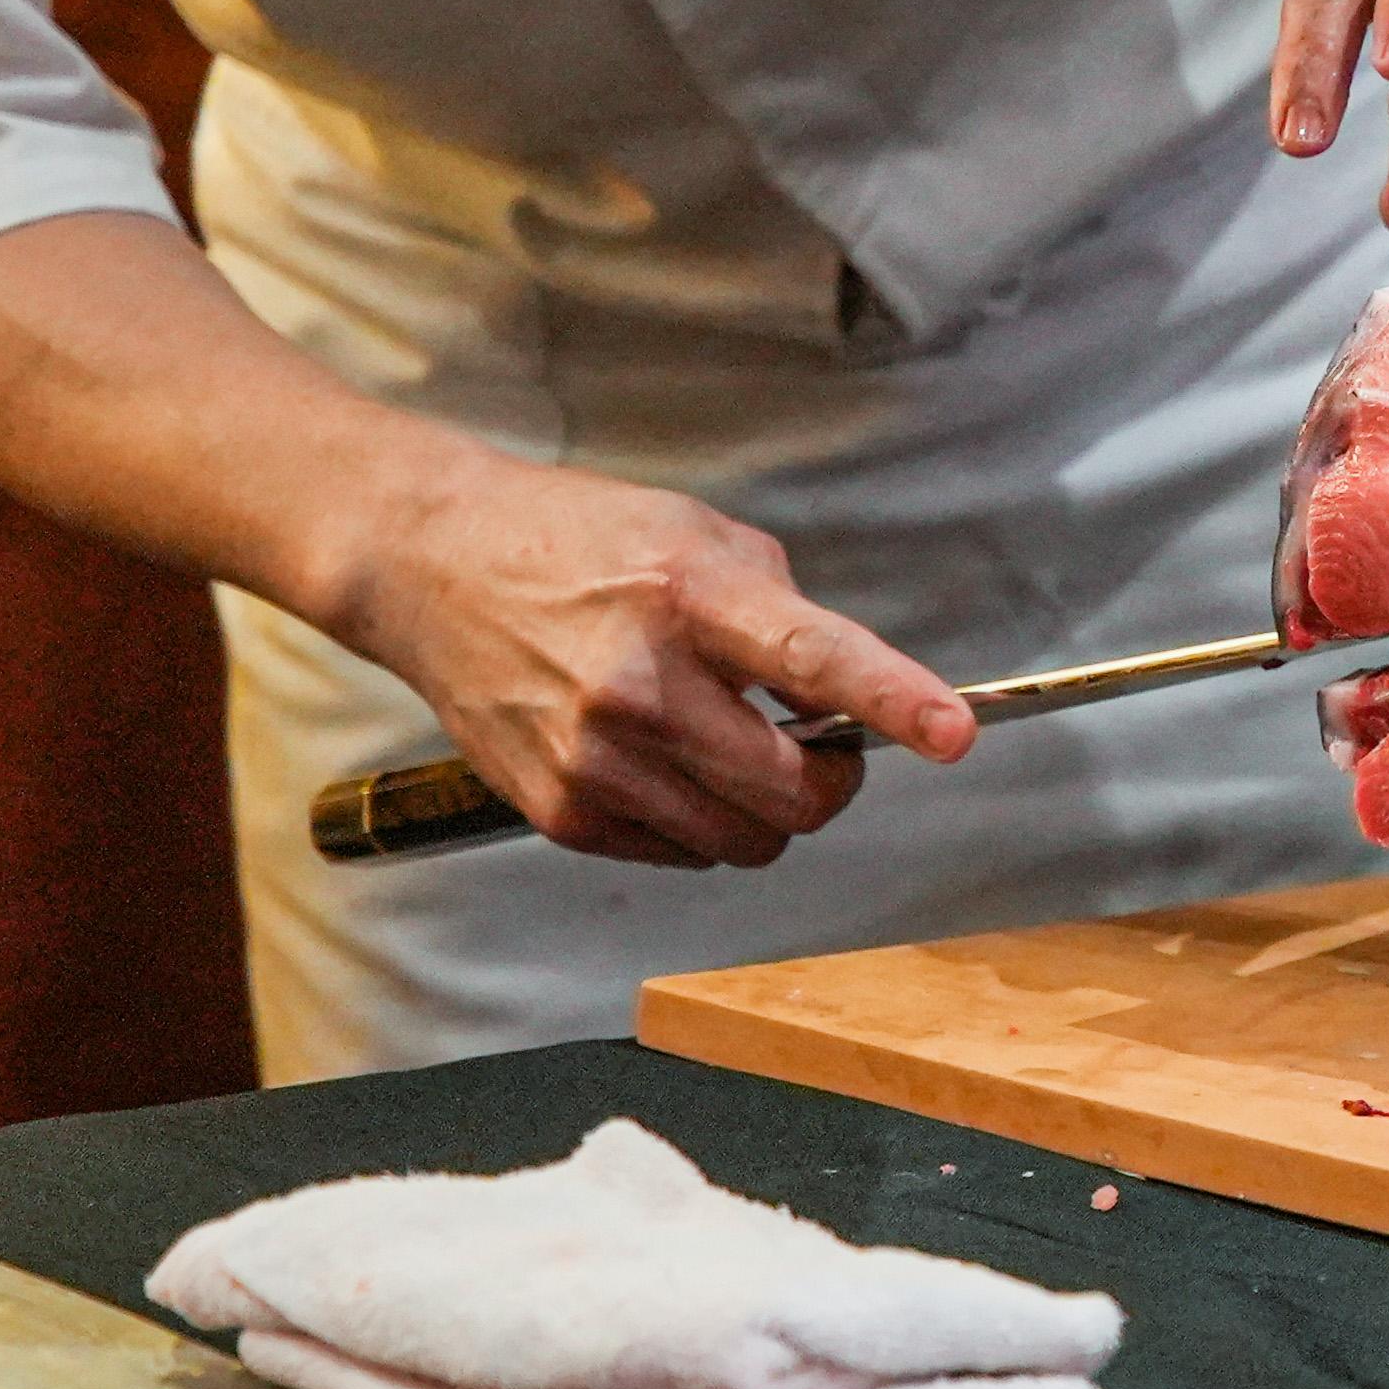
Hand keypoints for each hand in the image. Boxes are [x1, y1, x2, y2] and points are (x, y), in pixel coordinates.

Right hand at [341, 457, 976, 868]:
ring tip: (731, 746)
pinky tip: (668, 763)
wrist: (435, 569)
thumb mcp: (698, 534)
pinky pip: (683, 855)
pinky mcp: (563, 810)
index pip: (814, 660)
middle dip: (832, 781)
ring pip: (746, 841)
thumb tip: (843, 690)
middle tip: (823, 746)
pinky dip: (700, 822)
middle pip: (792, 794)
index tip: (954, 732)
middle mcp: (642, 685)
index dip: (894, 701)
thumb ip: (780, 609)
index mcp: (690, 595)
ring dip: (766, 809)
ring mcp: (598, 759)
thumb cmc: (575, 541)